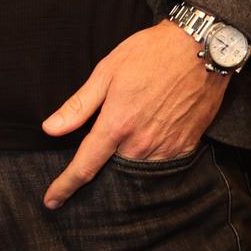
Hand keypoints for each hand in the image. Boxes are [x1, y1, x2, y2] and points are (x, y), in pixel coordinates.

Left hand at [38, 21, 229, 207]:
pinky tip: (143, 142)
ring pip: (135, 169)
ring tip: (120, 144)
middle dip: (97, 172)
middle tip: (89, 160)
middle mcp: (141, 143)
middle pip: (111, 171)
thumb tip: (50, 129)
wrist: (200, 49)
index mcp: (117, 124)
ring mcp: (165, 148)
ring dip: (123, 164)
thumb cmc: (150, 54)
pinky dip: (146, 159)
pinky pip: (159, 164)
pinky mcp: (185, 147)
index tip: (51, 201)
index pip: (85, 166)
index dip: (65, 186)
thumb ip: (79, 105)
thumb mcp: (106, 71)